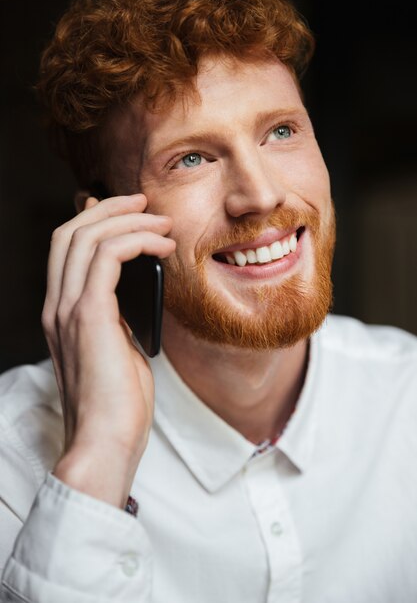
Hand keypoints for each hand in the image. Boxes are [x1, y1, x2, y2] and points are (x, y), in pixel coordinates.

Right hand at [42, 193, 175, 507]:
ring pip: (86, 236)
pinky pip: (107, 256)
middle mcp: (58, 306)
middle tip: (146, 203)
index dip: (96, 220)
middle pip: (71, 232)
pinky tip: (161, 247)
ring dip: (129, 220)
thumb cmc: (118, 404)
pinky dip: (136, 241)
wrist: (106, 442)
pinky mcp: (90, 315)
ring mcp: (68, 309)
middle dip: (111, 208)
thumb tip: (137, 292)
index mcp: (63, 314)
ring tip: (162, 224)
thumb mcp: (118, 350)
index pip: (68, 249)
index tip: (133, 213)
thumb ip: (119, 319)